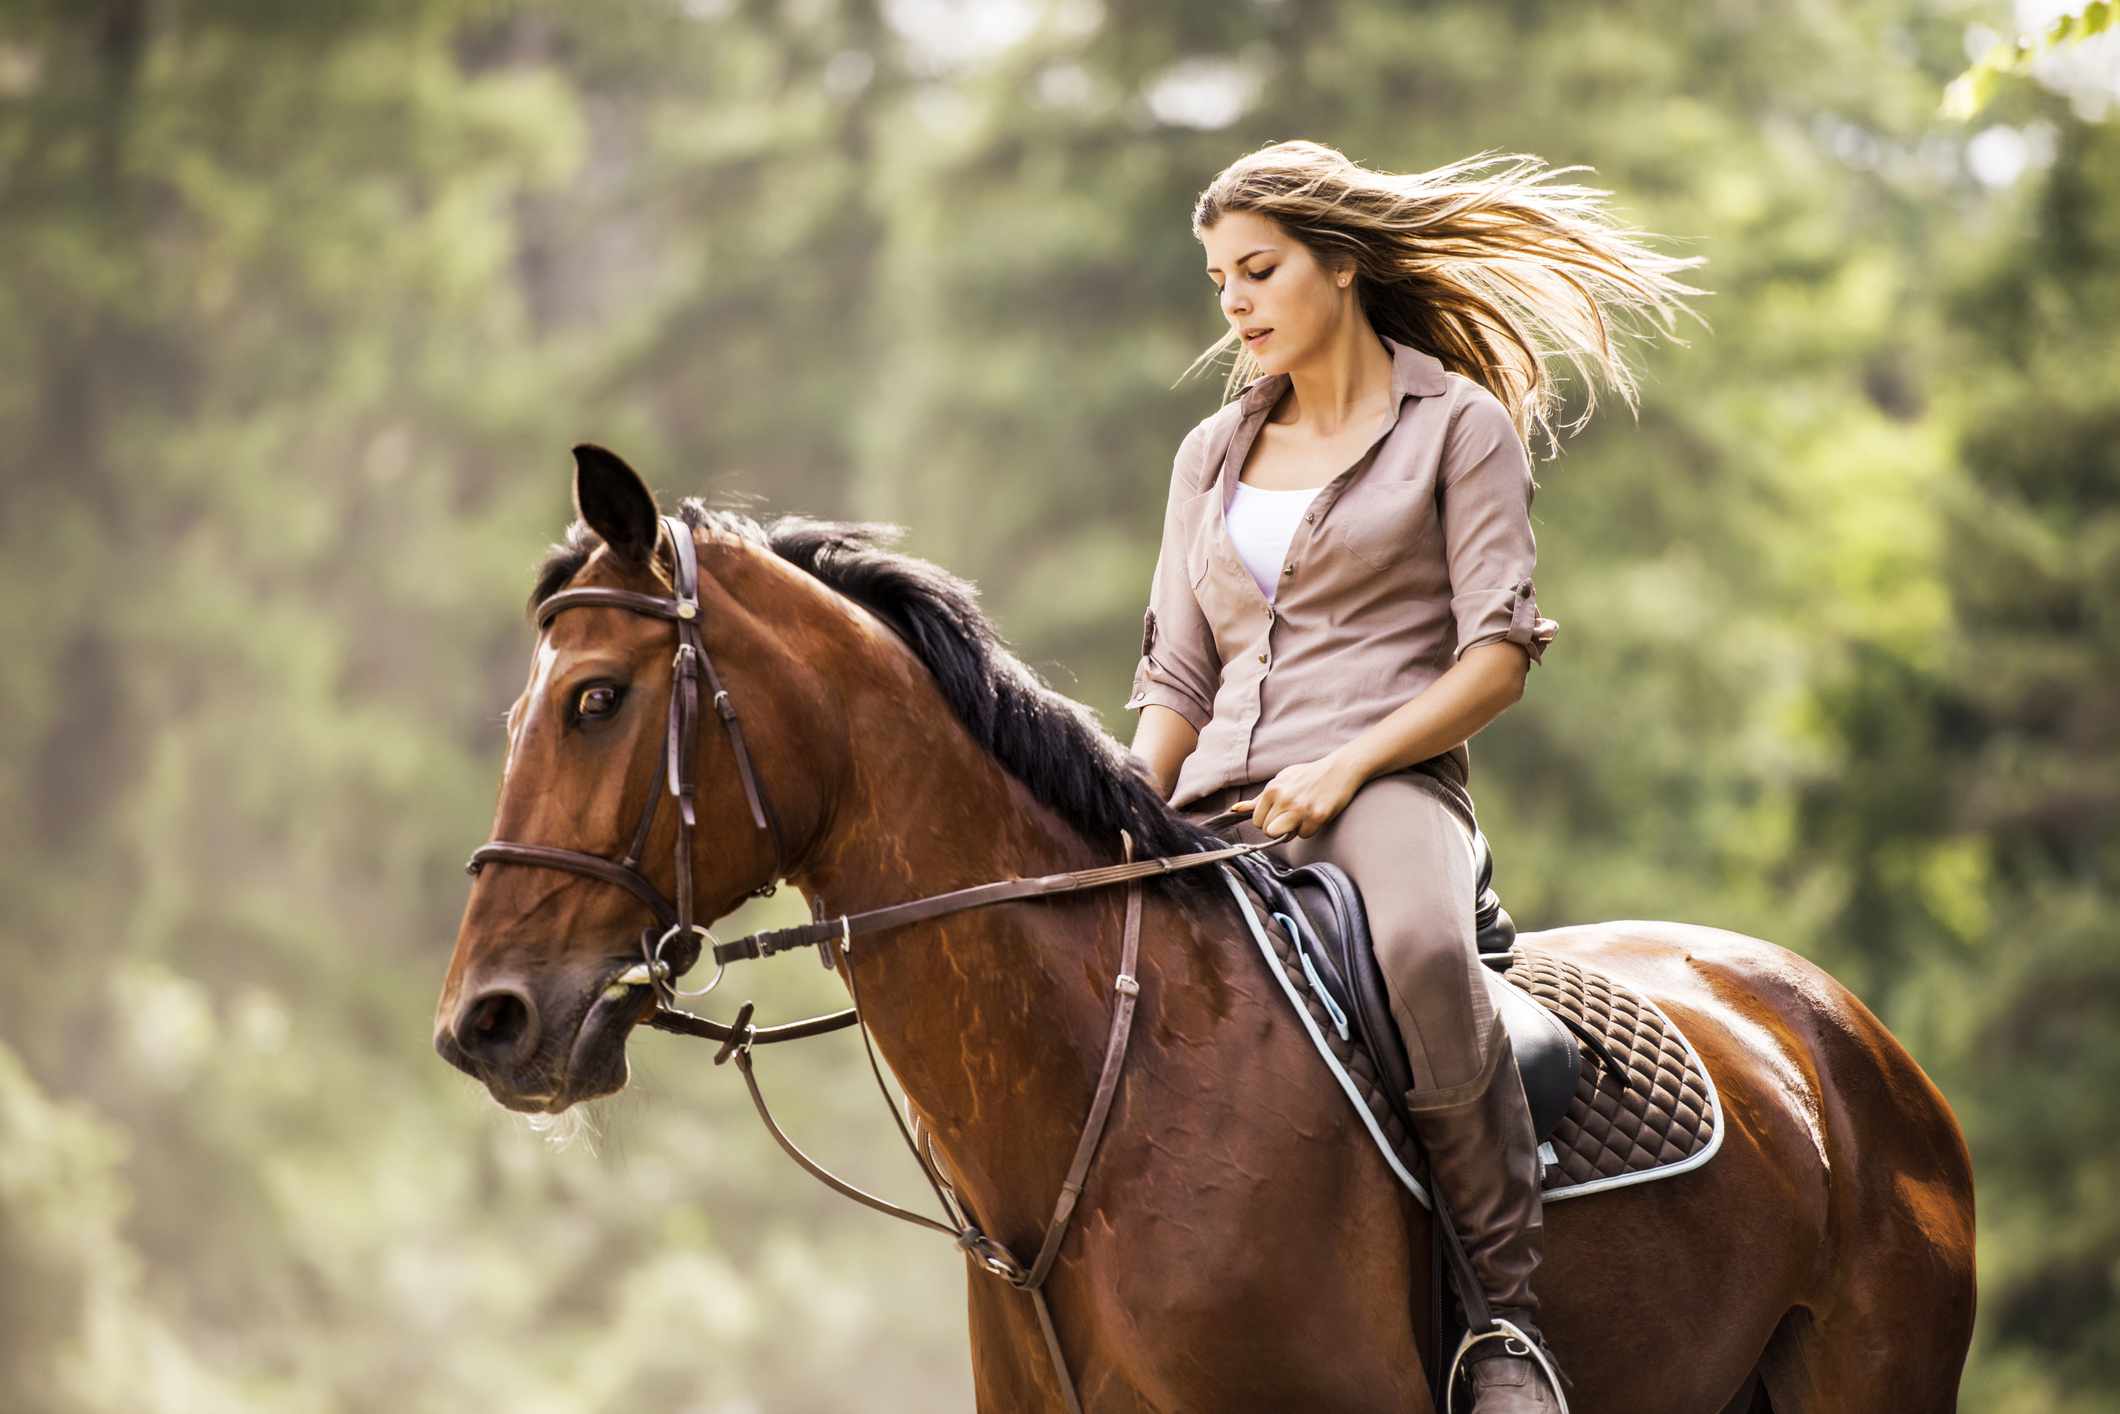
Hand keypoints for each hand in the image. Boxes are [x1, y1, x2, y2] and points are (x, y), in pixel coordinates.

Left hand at [1231, 753, 1364, 839]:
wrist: (1339, 770)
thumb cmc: (1308, 776)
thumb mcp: (1281, 780)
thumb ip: (1258, 799)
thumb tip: (1235, 810)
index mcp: (1272, 789)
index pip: (1256, 821)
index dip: (1267, 821)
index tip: (1279, 814)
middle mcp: (1284, 799)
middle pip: (1268, 831)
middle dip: (1279, 828)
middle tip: (1292, 816)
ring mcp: (1300, 808)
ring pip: (1283, 836)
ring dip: (1291, 831)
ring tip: (1301, 817)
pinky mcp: (1317, 816)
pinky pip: (1304, 835)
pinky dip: (1309, 829)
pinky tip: (1315, 814)